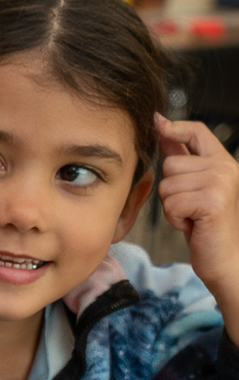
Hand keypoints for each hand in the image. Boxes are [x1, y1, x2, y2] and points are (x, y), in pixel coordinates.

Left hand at [157, 114, 238, 316]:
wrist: (224, 258)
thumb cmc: (205, 226)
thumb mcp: (193, 189)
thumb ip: (183, 160)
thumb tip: (162, 129)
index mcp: (222, 161)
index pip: (196, 131)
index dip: (173, 126)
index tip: (156, 121)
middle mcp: (224, 166)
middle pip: (170, 164)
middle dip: (170, 190)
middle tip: (190, 207)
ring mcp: (220, 181)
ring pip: (167, 186)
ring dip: (172, 207)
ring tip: (192, 216)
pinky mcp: (212, 200)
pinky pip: (171, 204)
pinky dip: (175, 219)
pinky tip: (192, 225)